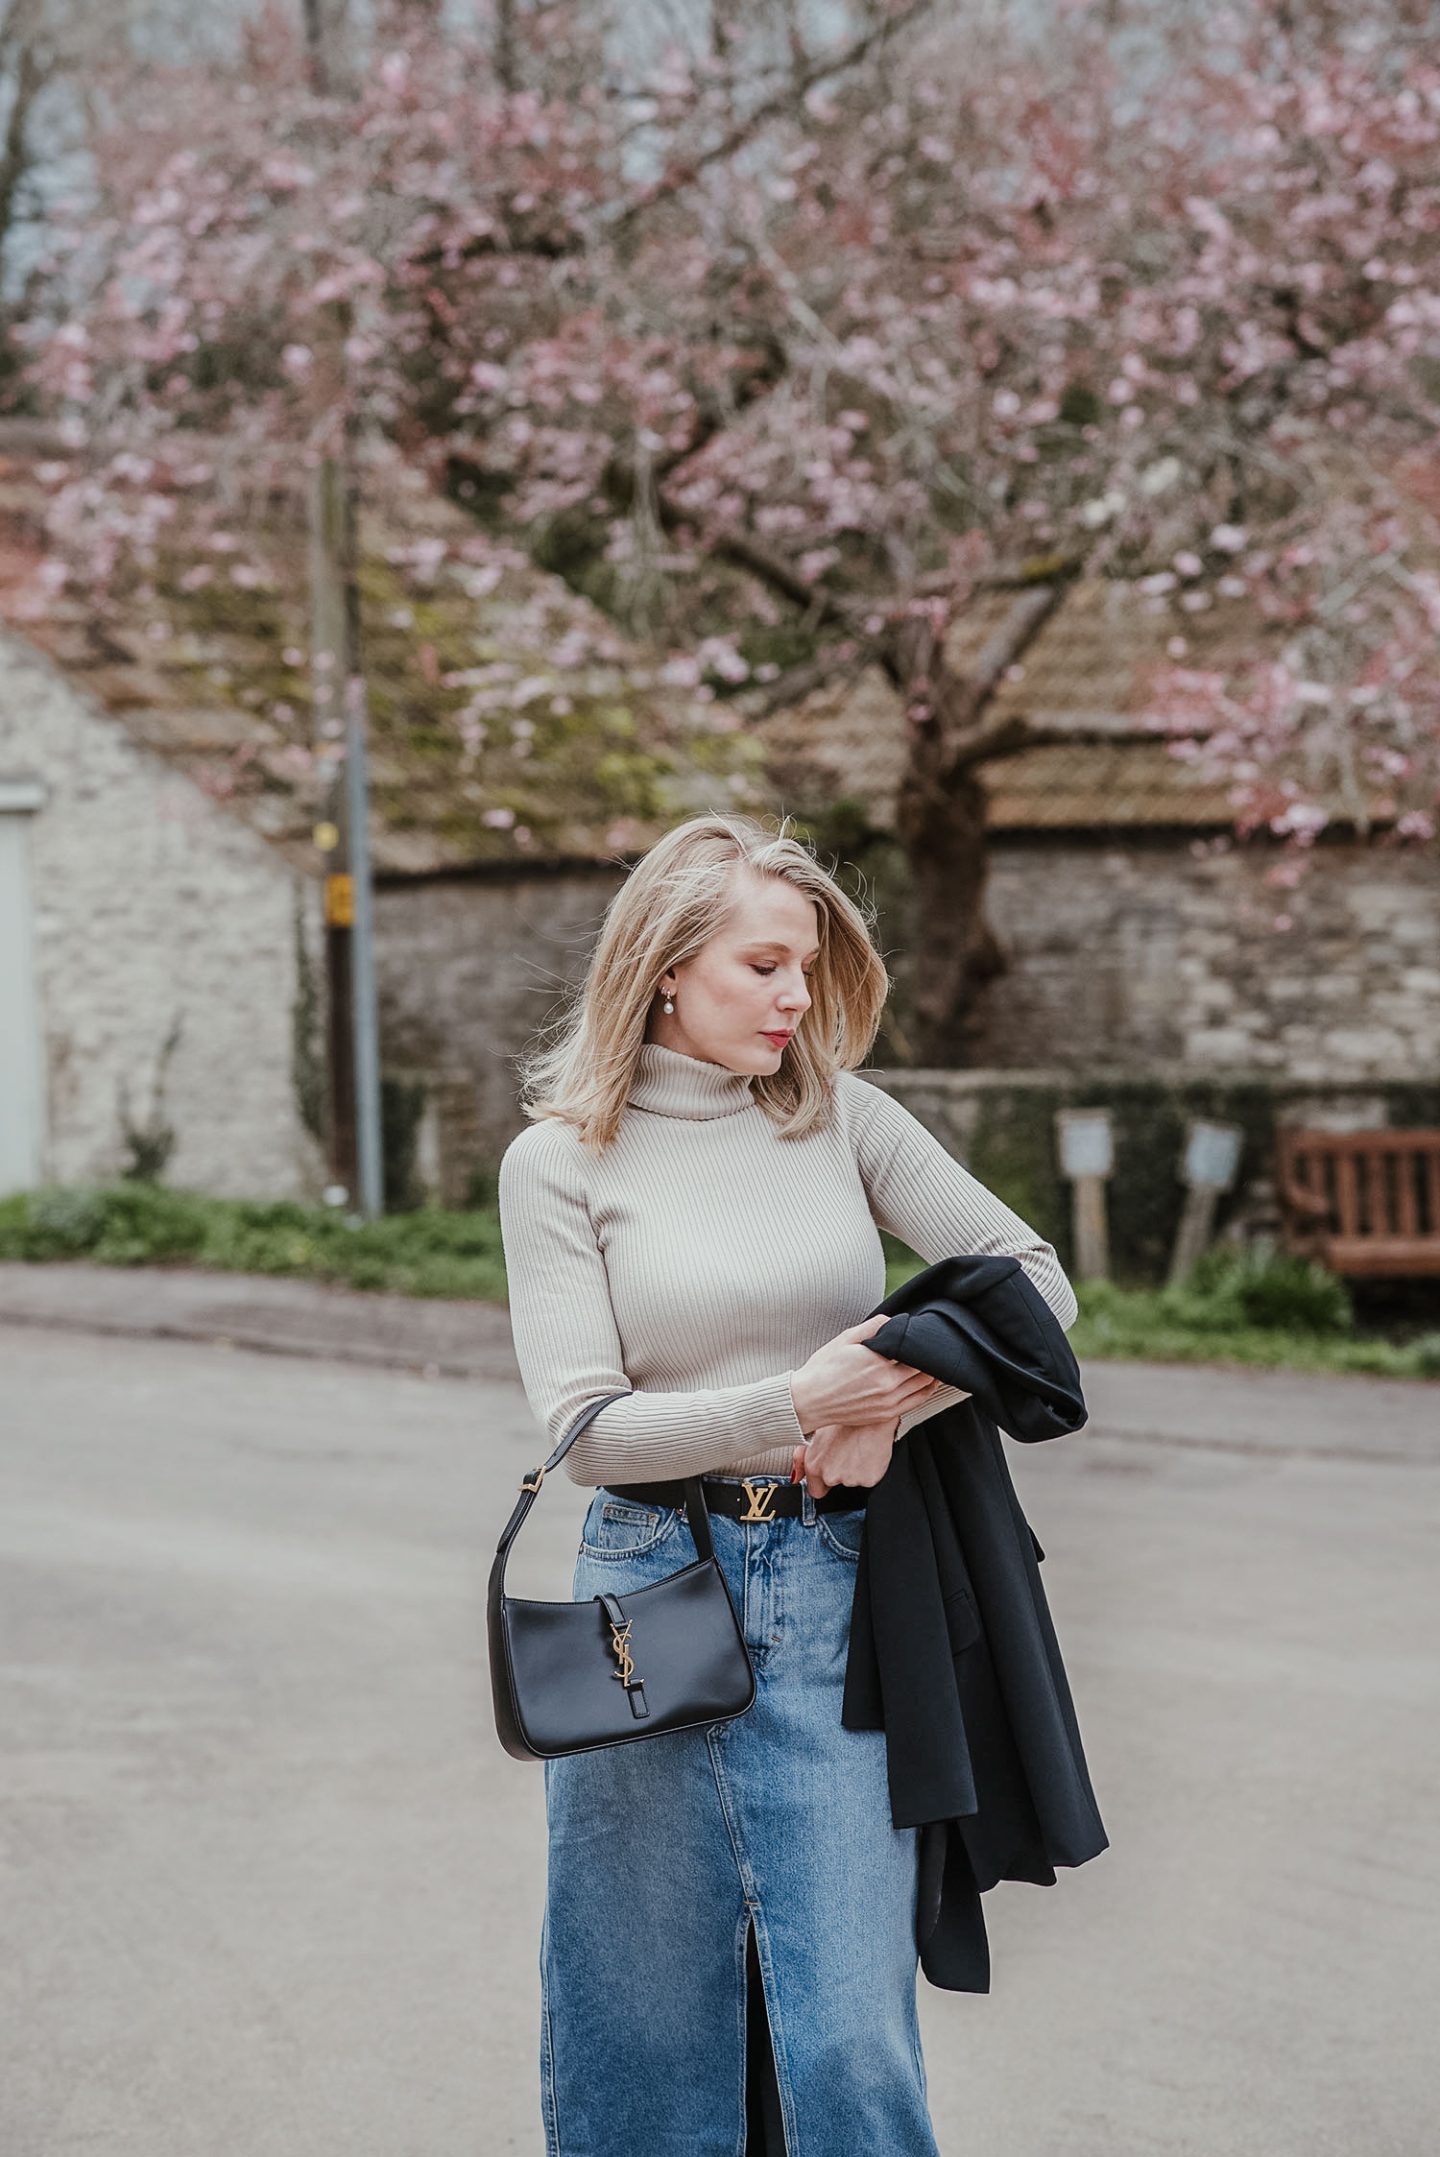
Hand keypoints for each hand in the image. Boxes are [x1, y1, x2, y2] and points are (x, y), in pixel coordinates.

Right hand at [789, 1315, 939, 1432]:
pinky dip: (926, 1390)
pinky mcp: (886, 1415)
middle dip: (929, 1355)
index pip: (913, 1349)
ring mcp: (888, 1402)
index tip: (923, 1334)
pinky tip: (928, 1382)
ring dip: (932, 1372)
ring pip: (925, 1385)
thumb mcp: (845, 1339)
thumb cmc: (823, 1370)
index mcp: (878, 1362)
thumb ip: (873, 1326)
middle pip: (924, 1367)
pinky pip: (917, 1402)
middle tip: (930, 1346)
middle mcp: (887, 1384)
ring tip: (933, 1361)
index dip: (921, 1340)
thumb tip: (895, 1320)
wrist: (808, 1401)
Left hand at [790, 1415, 900, 1499]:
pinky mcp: (869, 1479)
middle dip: (839, 1471)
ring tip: (857, 1447)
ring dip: (854, 1469)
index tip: (830, 1468)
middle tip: (846, 1450)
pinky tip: (868, 1451)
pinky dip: (870, 1469)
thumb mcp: (814, 1431)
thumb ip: (800, 1459)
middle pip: (834, 1484)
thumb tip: (795, 1477)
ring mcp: (850, 1479)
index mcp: (814, 1466)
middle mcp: (830, 1476)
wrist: (869, 1411)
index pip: (816, 1491)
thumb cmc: (843, 1417)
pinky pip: (869, 1479)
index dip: (823, 1481)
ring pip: (852, 1481)